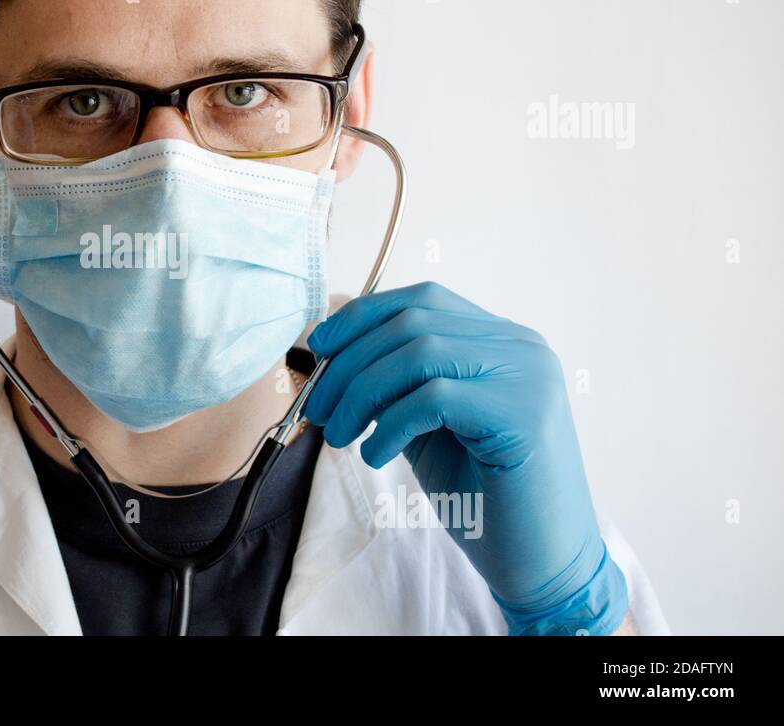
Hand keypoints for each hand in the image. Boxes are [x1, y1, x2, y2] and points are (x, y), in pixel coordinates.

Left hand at [305, 282, 627, 634]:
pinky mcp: (523, 415)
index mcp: (503, 341)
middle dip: (350, 363)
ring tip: (339, 436)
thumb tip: (333, 358)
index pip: (423, 300)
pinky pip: (434, 398)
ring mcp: (528, 377)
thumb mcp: (428, 427)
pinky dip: (390, 424)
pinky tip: (375, 456)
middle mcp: (522, 347)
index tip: (320, 347)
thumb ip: (395, 387)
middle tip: (320, 410)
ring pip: (420, 353)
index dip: (363, 316)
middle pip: (414, 322)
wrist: (543, 563)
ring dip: (361, 393)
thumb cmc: (482, 498)